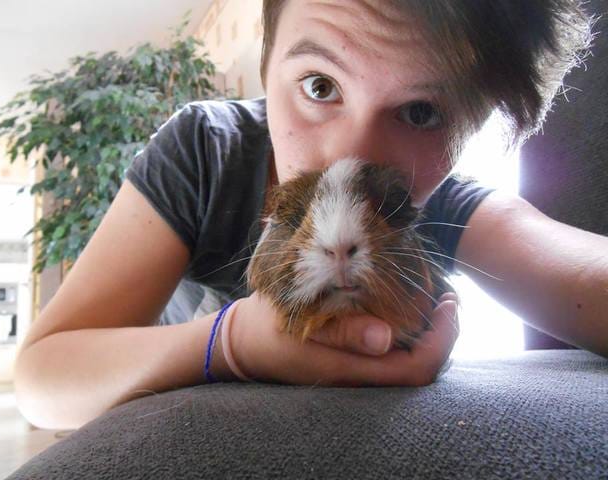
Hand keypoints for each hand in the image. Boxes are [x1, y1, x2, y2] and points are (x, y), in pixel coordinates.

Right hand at [229, 291, 458, 386]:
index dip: (442, 340)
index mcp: (352, 370)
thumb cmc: (268, 328)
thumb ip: (342, 332)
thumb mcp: (299, 323)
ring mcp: (356, 369)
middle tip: (449, 295)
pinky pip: (391, 351)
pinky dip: (409, 329)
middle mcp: (361, 376)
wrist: (241, 342)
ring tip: (434, 295)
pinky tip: (404, 303)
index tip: (449, 303)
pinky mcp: (350, 359)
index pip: (416, 369)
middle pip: (421, 368)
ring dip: (428, 330)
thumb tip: (386, 338)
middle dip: (443, 333)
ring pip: (409, 360)